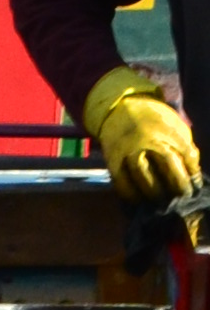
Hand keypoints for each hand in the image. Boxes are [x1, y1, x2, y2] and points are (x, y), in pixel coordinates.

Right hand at [83, 61, 202, 204]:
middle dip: (178, 186)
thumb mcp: (173, 123)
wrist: (119, 107)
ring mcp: (128, 149)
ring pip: (144, 177)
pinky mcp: (112, 158)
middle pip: (168, 166)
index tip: (196, 184)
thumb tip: (192, 171)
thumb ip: (184, 144)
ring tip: (163, 202)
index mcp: (166, 127)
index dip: (193, 172)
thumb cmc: (152, 118)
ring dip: (156, 193)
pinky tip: (139, 200)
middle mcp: (148, 138)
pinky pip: (121, 182)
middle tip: (183, 197)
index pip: (186, 153)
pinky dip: (131, 194)